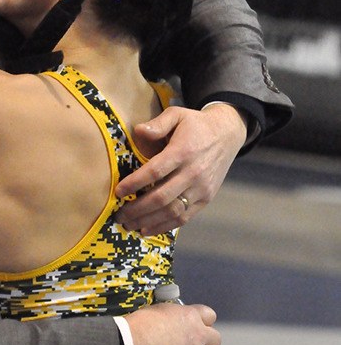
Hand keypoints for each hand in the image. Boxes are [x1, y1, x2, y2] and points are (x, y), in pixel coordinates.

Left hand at [115, 104, 247, 234]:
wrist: (227, 135)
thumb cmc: (195, 125)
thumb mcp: (177, 114)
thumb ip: (158, 123)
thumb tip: (138, 131)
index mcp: (183, 152)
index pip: (155, 171)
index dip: (135, 183)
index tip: (117, 192)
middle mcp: (193, 173)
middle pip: (161, 197)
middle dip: (137, 209)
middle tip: (118, 215)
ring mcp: (201, 188)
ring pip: (172, 211)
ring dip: (148, 221)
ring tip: (128, 225)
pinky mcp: (206, 199)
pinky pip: (184, 218)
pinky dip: (164, 226)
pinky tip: (147, 229)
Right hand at [126, 302, 220, 344]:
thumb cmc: (139, 325)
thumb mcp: (157, 311)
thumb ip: (170, 317)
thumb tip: (169, 324)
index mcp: (189, 316)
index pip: (209, 315)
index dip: (203, 322)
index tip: (197, 328)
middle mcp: (197, 335)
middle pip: (215, 340)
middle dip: (206, 344)